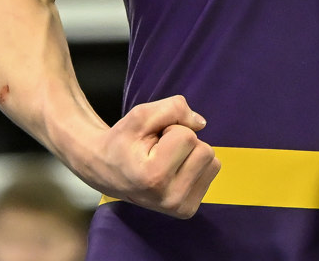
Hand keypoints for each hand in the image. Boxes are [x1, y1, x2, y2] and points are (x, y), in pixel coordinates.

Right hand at [88, 95, 221, 217]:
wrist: (106, 171)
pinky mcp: (187, 210)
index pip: (188, 136)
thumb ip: (172, 108)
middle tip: (158, 150)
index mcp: (154, 177)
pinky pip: (210, 173)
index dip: (170, 129)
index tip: (150, 141)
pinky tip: (172, 171)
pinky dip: (194, 165)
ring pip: (212, 162)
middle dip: (183, 141)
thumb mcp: (140, 115)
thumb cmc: (123, 141)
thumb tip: (201, 123)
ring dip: (190, 153)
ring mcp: (180, 208)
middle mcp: (170, 199)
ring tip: (165, 160)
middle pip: (205, 150)